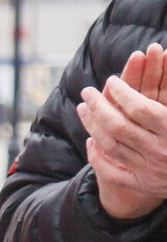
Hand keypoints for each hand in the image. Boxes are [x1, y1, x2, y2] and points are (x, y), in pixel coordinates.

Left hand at [82, 44, 166, 220]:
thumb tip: (166, 56)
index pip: (140, 108)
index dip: (122, 92)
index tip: (112, 80)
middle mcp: (160, 150)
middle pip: (119, 126)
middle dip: (99, 106)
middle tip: (87, 91)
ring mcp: (149, 170)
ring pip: (111, 146)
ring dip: (93, 126)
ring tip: (83, 109)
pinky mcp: (143, 184)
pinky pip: (112, 173)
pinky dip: (98, 157)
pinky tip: (91, 141)